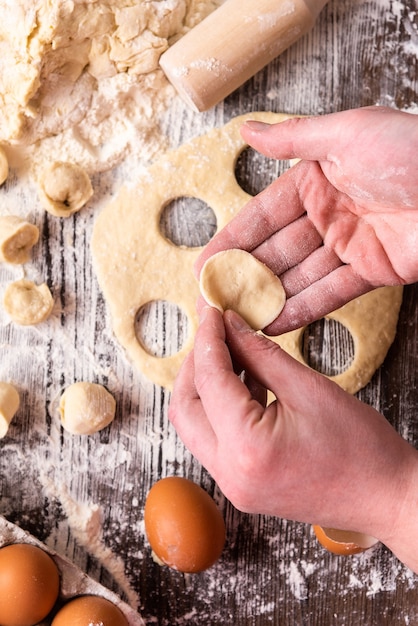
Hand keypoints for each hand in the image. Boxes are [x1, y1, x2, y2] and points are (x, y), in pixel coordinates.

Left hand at [169, 306, 417, 570]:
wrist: (386, 497)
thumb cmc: (361, 447)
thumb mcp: (308, 387)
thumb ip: (260, 354)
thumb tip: (231, 327)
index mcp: (246, 448)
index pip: (208, 379)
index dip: (208, 338)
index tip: (213, 310)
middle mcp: (229, 473)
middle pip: (185, 407)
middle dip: (195, 364)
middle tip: (215, 332)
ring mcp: (233, 485)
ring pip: (196, 425)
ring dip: (207, 386)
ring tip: (231, 352)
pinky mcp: (242, 486)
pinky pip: (215, 440)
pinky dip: (221, 408)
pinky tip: (244, 381)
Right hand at [196, 107, 417, 333]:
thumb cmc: (412, 149)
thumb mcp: (347, 133)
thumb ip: (294, 138)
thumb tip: (247, 131)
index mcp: (317, 179)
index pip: (263, 216)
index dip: (232, 240)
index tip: (205, 263)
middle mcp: (328, 213)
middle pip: (275, 251)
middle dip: (243, 276)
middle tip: (213, 299)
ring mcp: (348, 245)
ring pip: (298, 277)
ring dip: (267, 298)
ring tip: (235, 318)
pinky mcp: (372, 271)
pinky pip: (330, 293)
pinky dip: (303, 309)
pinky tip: (274, 322)